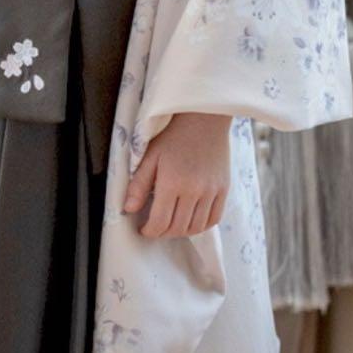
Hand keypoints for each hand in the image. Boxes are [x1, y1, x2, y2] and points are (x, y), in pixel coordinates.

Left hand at [123, 112, 230, 237]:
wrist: (204, 120)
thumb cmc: (172, 137)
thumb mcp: (149, 157)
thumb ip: (138, 185)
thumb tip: (128, 209)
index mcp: (173, 182)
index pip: (160, 222)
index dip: (149, 231)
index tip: (143, 229)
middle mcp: (194, 190)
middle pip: (178, 228)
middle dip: (163, 233)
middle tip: (154, 228)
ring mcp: (212, 191)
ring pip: (196, 227)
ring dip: (181, 232)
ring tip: (170, 225)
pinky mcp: (224, 189)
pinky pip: (214, 219)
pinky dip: (201, 226)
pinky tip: (190, 220)